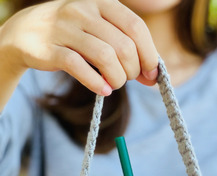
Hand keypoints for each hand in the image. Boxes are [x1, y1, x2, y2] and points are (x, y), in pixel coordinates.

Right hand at [0, 0, 158, 95]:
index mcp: (102, 2)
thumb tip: (153, 75)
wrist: (25, 32)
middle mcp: (83, 10)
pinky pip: (79, 68)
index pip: (136, 27)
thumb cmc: (73, 35)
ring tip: (114, 84)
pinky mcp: (49, 49)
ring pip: (105, 57)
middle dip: (133, 70)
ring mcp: (64, 28)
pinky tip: (102, 90)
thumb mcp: (101, 32)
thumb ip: (127, 49)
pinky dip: (96, 83)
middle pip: (124, 46)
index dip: (149, 54)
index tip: (150, 73)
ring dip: (117, 78)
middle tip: (127, 78)